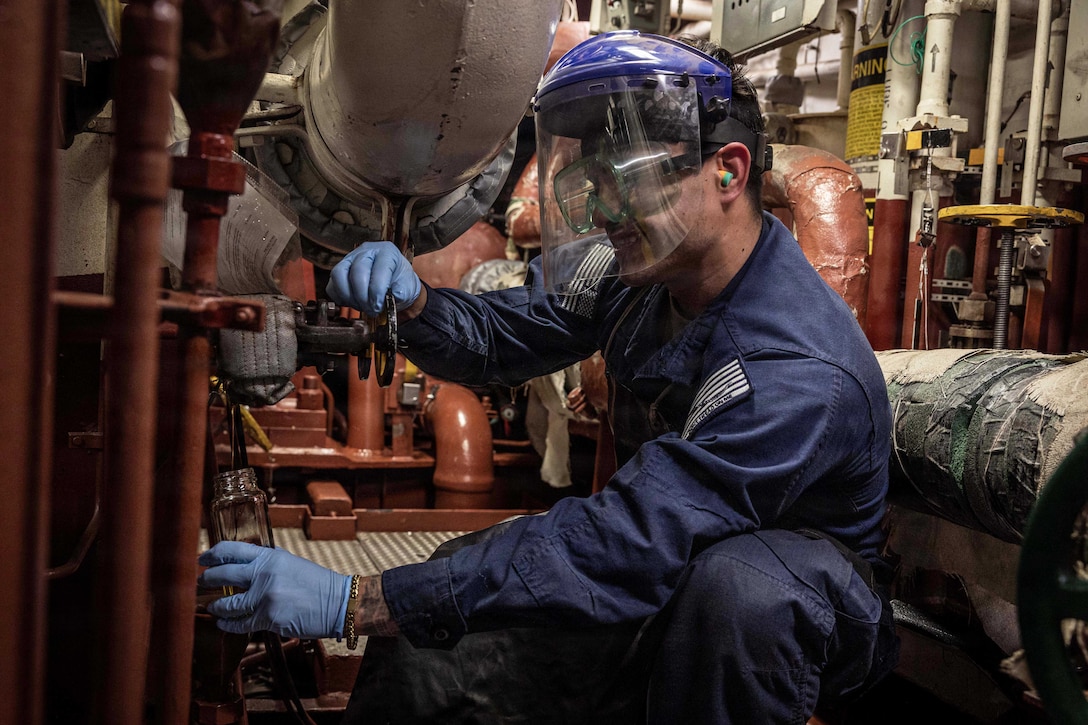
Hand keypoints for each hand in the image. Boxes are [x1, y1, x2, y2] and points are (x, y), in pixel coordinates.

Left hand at [198, 541, 351, 639]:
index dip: (212, 554)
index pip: (232, 550)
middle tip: (200, 583)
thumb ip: (269, 563)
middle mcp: (264, 574)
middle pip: (223, 575)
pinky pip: (241, 623)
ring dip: (216, 606)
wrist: (338, 602)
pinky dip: (228, 624)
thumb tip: (247, 564)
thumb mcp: (291, 563)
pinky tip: (223, 623)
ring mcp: (265, 597)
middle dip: (206, 579)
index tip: (202, 559)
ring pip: (228, 604)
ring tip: (211, 607)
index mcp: (270, 557)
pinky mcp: (269, 618)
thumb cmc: (317, 584)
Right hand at [326, 241, 421, 316]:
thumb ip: (401, 292)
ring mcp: (350, 259)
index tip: (378, 306)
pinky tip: (353, 303)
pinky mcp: (340, 271)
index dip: (376, 291)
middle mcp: (366, 251)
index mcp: (387, 252)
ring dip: (349, 296)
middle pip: (357, 271)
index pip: (378, 269)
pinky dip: (340, 297)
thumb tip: (393, 296)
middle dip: (362, 296)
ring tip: (361, 307)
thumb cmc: (401, 282)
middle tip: (371, 310)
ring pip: (339, 274)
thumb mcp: (408, 287)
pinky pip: (332, 284)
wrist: (395, 283)